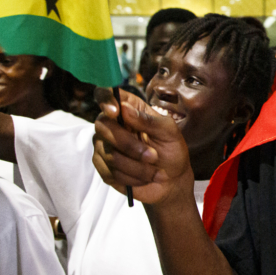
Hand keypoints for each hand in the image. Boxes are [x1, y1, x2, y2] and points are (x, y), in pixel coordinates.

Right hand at [91, 87, 193, 204]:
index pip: (105, 94)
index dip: (105, 99)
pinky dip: (132, 177)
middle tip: (153, 156)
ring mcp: (103, 146)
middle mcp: (110, 124)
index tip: (115, 111)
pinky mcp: (103, 167)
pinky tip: (145, 177)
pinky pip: (110, 172)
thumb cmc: (171, 150)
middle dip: (130, 145)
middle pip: (104, 126)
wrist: (172, 180)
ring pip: (109, 154)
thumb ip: (149, 120)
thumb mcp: (169, 132)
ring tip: (155, 170)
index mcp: (127, 108)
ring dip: (137, 166)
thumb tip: (125, 109)